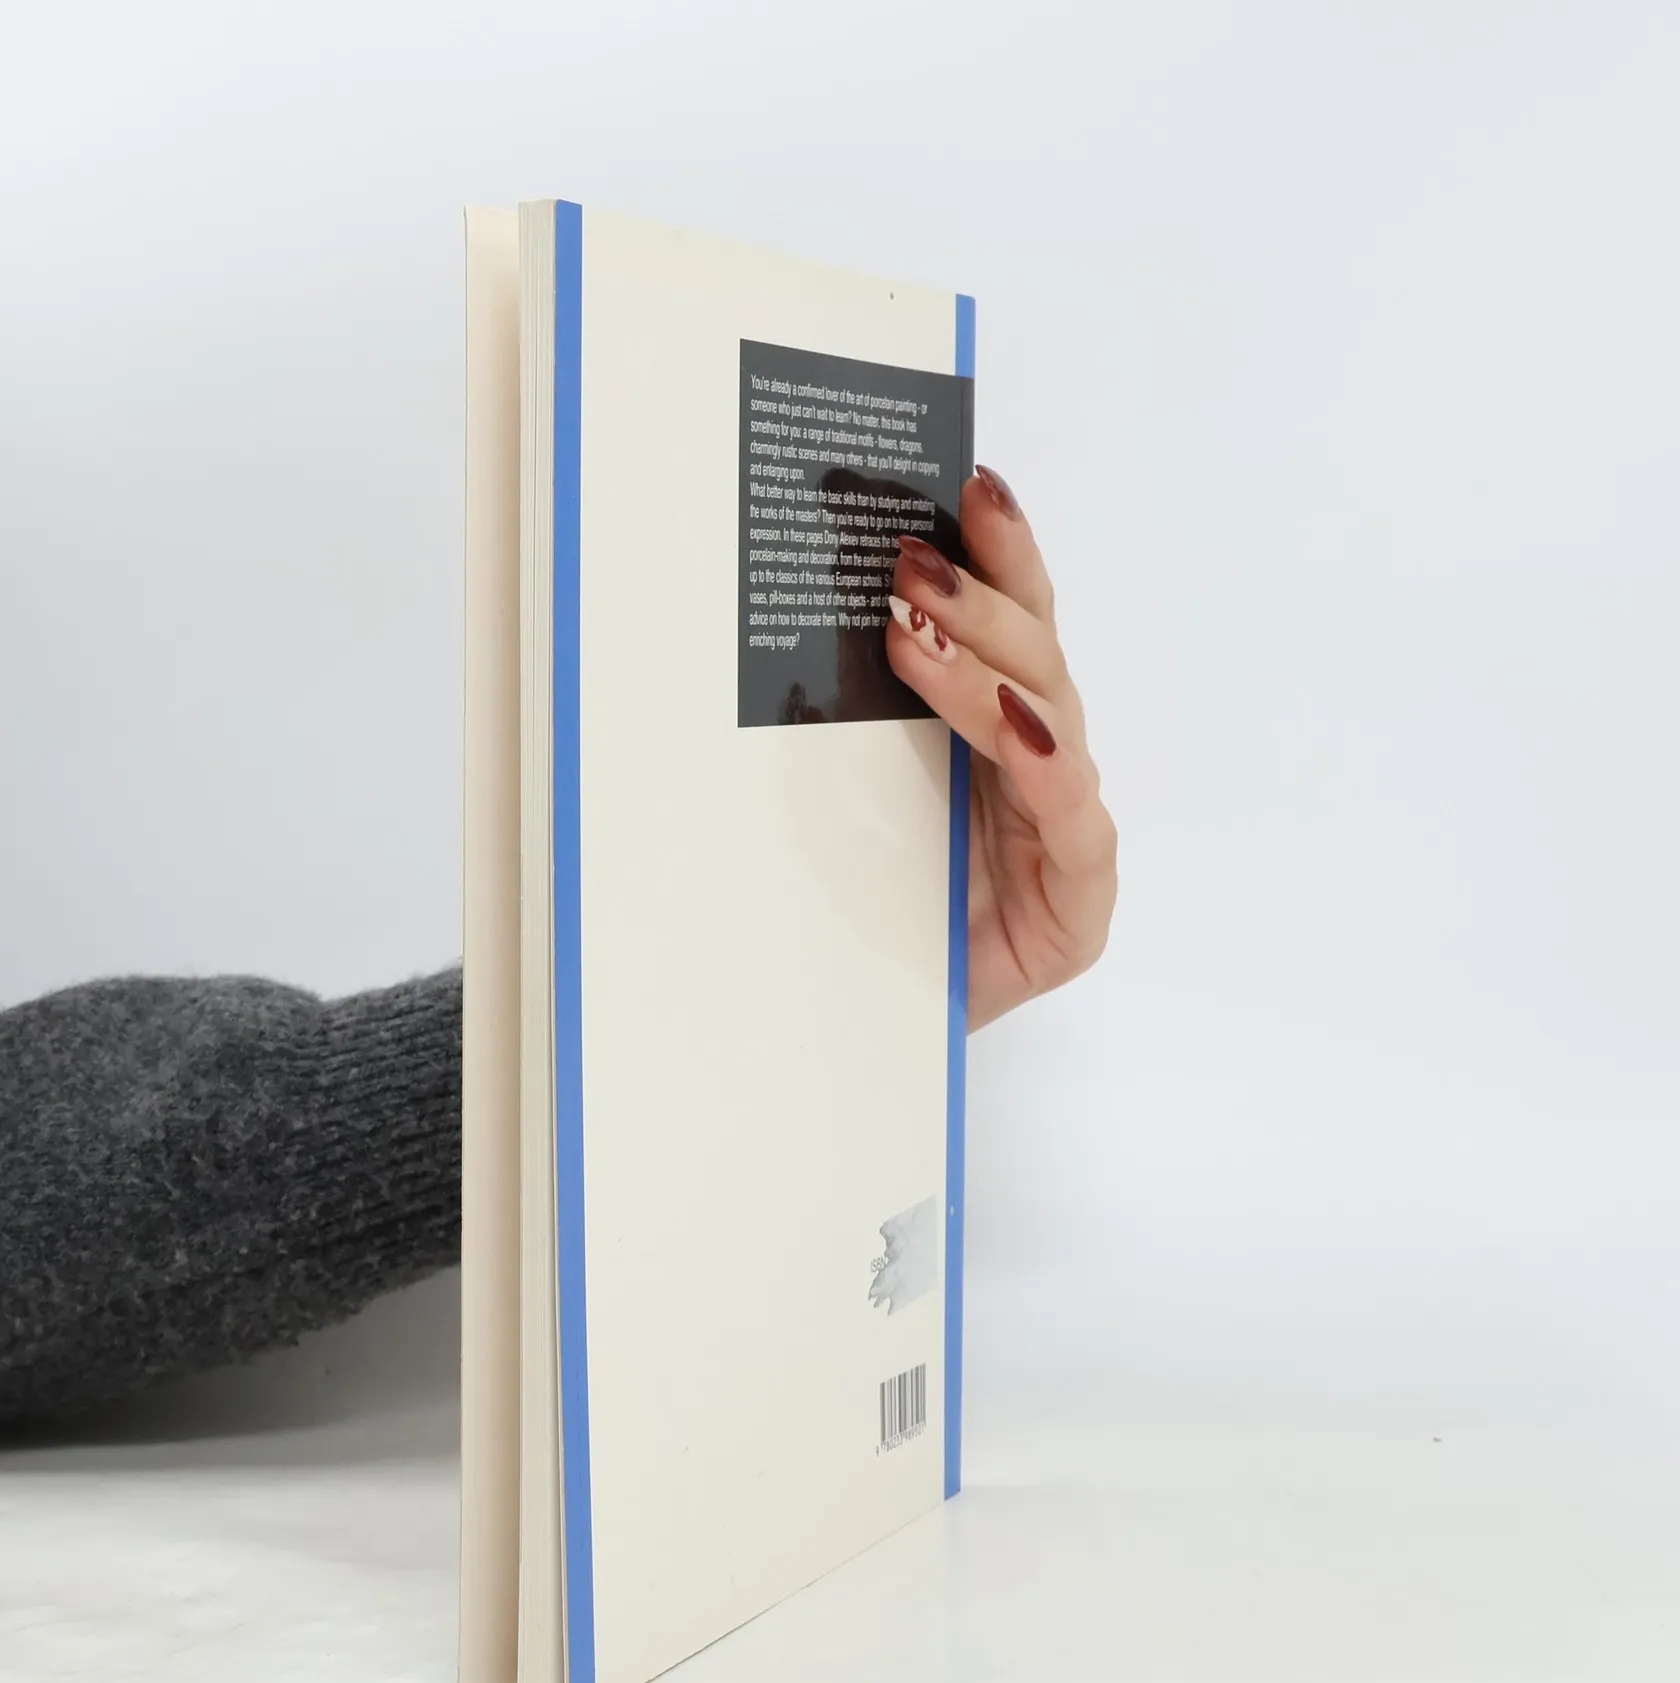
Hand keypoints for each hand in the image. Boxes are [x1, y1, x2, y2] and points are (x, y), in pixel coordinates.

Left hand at [886, 466, 1117, 1030]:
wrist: (857, 1033)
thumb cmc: (854, 908)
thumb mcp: (833, 792)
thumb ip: (842, 718)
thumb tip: (776, 613)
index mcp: (985, 730)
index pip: (1002, 622)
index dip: (995, 549)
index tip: (960, 477)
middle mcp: (1032, 768)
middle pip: (1033, 653)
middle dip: (978, 595)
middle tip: (909, 558)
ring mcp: (1061, 832)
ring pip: (1049, 720)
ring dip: (988, 666)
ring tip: (923, 630)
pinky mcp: (1075, 909)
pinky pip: (1076, 826)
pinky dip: (1049, 768)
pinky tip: (1015, 726)